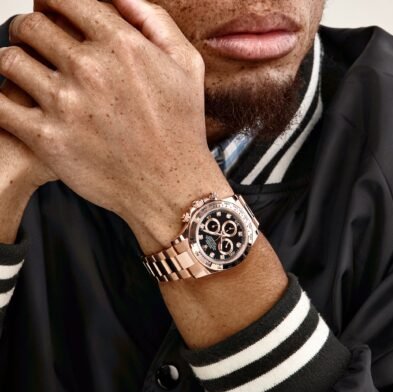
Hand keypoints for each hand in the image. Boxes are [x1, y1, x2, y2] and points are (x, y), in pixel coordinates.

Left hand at [0, 0, 231, 252]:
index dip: (52, 3)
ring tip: (31, 79)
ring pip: (9, 59)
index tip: (52, 13)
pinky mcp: (48, 139)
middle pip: (30, 25)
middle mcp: (90, 69)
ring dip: (17, 64)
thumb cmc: (181, 131)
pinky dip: (2, 100)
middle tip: (41, 49)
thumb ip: (154, 20)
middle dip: (33, 33)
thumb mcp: (187, 65)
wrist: (172, 186)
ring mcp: (66, 104)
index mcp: (122, 45)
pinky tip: (19, 105)